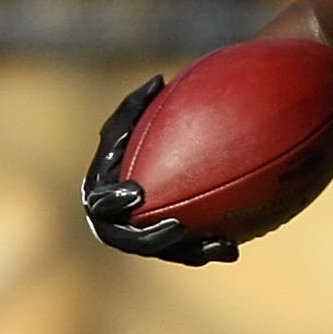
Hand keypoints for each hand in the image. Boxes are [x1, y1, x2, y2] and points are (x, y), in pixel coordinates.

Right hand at [81, 74, 235, 265]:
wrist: (150, 169)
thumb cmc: (133, 140)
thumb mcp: (129, 120)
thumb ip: (137, 104)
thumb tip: (159, 80)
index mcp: (100, 195)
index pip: (101, 202)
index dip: (114, 202)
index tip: (136, 194)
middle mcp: (116, 224)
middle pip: (131, 240)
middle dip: (152, 238)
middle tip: (177, 225)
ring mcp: (142, 240)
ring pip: (166, 252)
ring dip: (190, 252)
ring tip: (218, 245)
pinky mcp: (167, 248)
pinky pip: (187, 253)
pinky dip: (208, 250)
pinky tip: (232, 249)